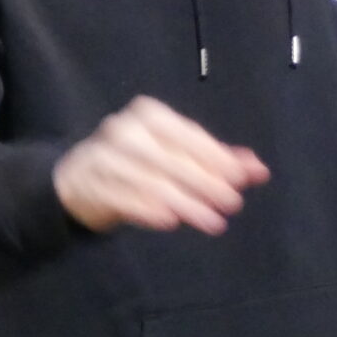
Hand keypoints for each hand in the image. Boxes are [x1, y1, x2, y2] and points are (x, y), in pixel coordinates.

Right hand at [53, 96, 270, 235]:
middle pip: (175, 160)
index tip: (241, 180)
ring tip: (213, 222)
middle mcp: (125, 130)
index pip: (189, 136)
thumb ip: (216, 158)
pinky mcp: (92, 185)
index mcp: (149, 114)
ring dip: (187, 204)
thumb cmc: (136, 161)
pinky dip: (150, 210)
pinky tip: (172, 221)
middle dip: (207, 183)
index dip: (217, 158)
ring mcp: (105, 157)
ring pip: (155, 183)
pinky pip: (126, 199)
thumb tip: (259, 170)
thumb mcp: (175, 152)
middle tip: (232, 204)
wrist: (77, 177)